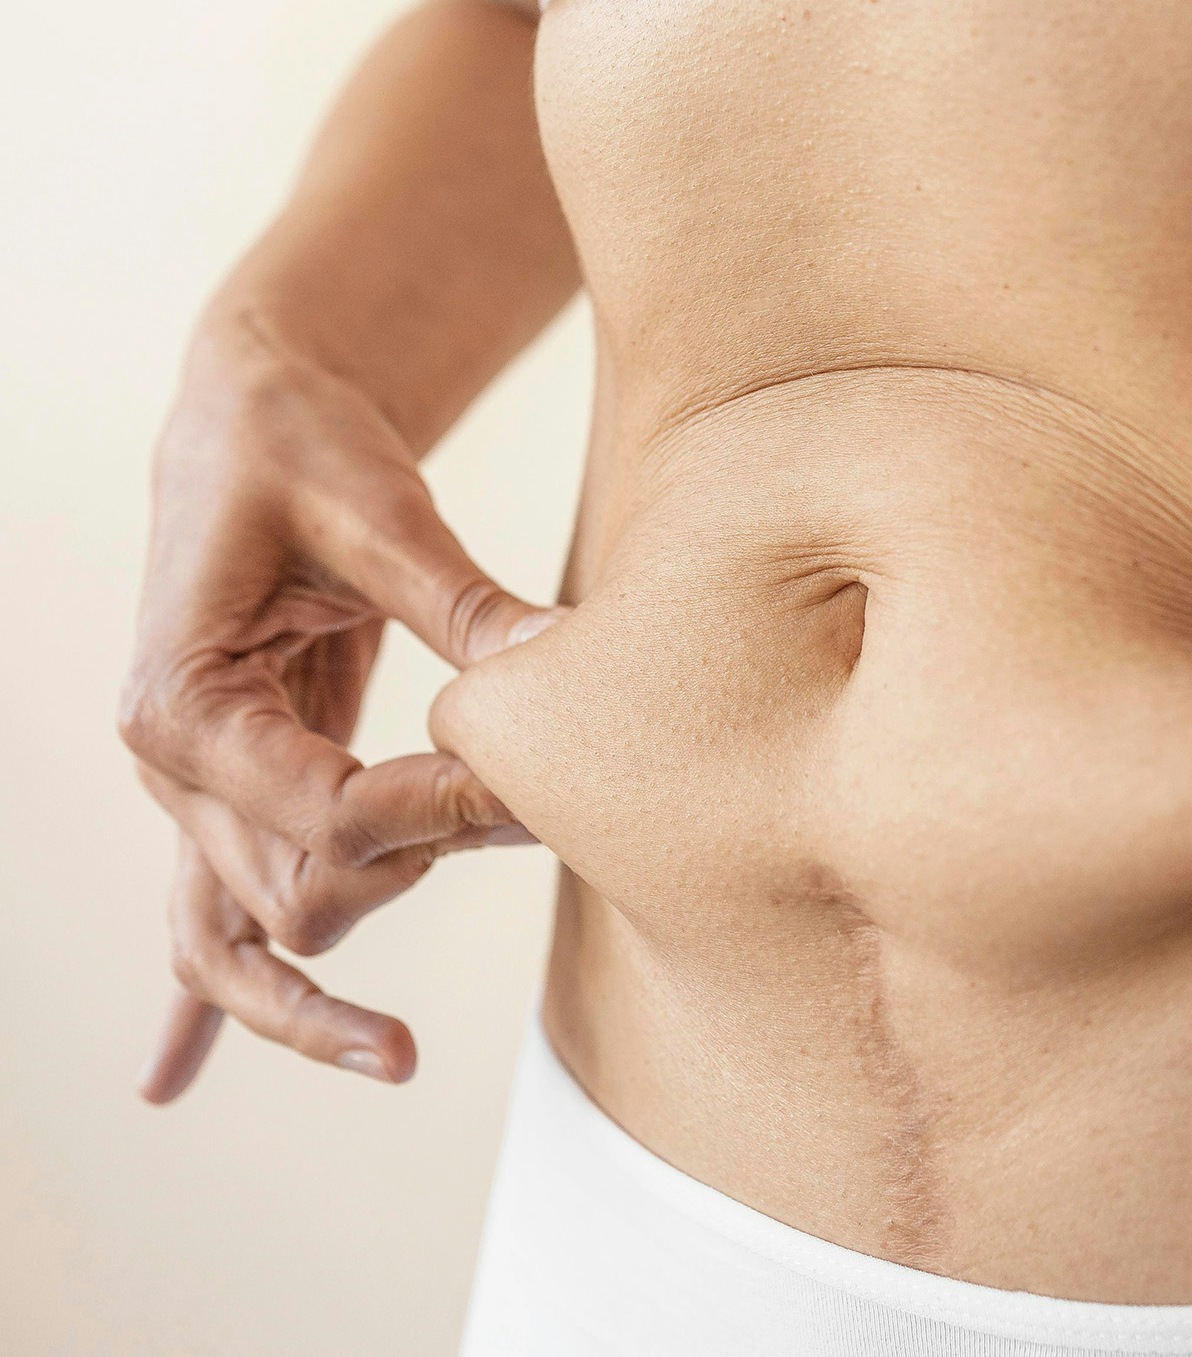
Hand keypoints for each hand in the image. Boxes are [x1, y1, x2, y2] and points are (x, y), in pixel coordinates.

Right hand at [120, 313, 559, 1102]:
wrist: (251, 423)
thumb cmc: (305, 452)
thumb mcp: (384, 513)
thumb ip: (465, 606)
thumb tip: (570, 665)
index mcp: (185, 697)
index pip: (324, 813)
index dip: (438, 811)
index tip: (532, 782)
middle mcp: (172, 763)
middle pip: (295, 894)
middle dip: (420, 872)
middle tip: (532, 820)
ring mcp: (191, 794)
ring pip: (238, 943)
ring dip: (324, 994)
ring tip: (402, 1057)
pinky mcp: (229, 800)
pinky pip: (203, 923)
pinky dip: (203, 1005)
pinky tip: (168, 1086)